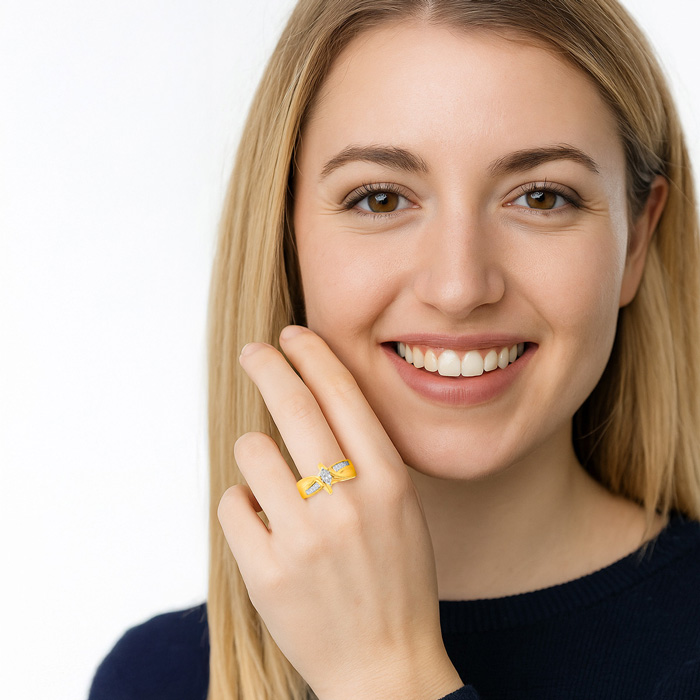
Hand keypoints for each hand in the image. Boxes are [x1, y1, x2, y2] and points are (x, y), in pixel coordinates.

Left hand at [217, 325, 463, 699]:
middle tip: (253, 352)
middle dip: (267, 365)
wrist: (385, 667)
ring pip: (253, 451)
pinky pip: (233, 504)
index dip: (313, 355)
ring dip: (257, 455)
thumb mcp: (402, 511)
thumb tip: (314, 399)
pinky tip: (266, 526)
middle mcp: (348, 504)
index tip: (292, 335)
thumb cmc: (395, 580)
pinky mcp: (264, 573)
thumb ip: (366, 457)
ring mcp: (304, 539)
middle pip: (294, 406)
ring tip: (274, 482)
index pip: (343, 395)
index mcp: (389, 484)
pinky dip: (244, 506)